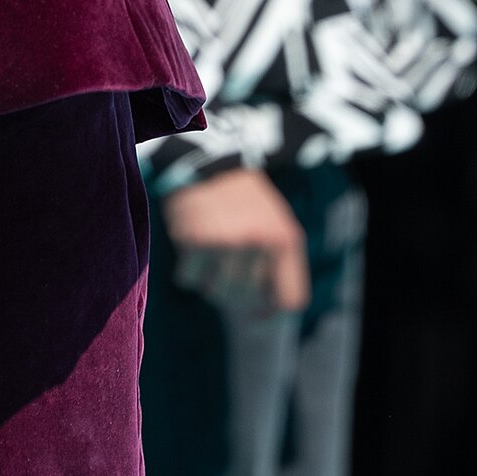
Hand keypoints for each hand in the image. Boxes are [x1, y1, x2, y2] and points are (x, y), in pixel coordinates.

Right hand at [162, 168, 309, 313]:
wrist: (207, 161)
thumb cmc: (243, 199)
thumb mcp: (275, 223)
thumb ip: (277, 263)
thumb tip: (266, 314)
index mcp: (285, 239)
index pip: (289, 299)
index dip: (271, 310)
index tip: (256, 311)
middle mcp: (259, 241)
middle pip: (246, 298)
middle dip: (232, 291)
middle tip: (222, 272)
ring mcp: (226, 240)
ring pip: (217, 292)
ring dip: (209, 281)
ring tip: (207, 257)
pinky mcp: (194, 238)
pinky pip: (189, 278)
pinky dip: (187, 270)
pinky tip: (191, 248)